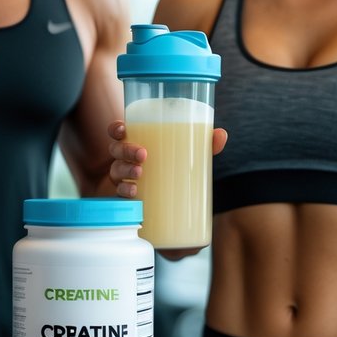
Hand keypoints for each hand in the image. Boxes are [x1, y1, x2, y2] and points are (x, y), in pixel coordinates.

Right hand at [106, 120, 227, 198]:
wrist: (174, 207)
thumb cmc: (176, 170)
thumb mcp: (191, 155)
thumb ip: (205, 144)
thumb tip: (221, 134)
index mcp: (137, 143)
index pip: (119, 132)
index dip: (116, 129)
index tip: (123, 129)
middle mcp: (126, 159)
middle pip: (116, 150)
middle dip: (126, 150)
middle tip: (143, 155)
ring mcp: (124, 179)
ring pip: (116, 171)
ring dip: (125, 170)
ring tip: (139, 173)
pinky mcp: (127, 198)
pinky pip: (119, 194)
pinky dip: (125, 191)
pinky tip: (134, 193)